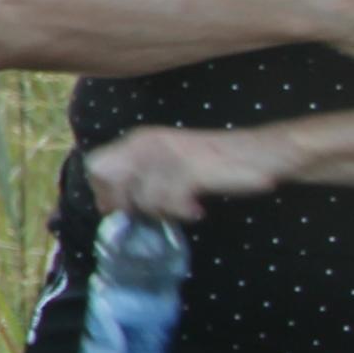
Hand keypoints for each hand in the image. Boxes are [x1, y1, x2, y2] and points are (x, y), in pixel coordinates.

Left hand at [85, 124, 290, 221]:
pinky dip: (181, 211)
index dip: (103, 191)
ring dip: (161, 211)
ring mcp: (168, 154)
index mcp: (139, 139)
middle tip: (151, 213)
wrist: (257, 153)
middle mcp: (148, 142)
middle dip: (125, 204)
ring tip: (182, 208)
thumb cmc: (212, 163)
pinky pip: (170, 201)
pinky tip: (195, 210)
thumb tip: (109, 206)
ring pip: (141, 197)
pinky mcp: (190, 168)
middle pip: (111, 181)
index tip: (120, 209)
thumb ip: (140, 177)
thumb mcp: (168, 163)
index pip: (96, 165)